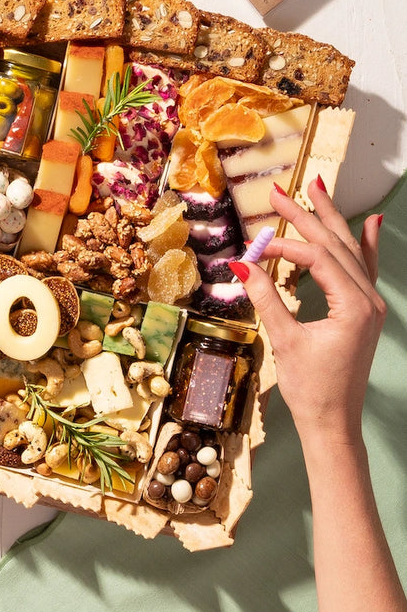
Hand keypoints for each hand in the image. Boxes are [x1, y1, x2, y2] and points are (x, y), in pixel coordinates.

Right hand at [230, 178, 385, 443]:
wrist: (332, 421)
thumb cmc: (310, 387)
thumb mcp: (285, 340)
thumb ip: (265, 297)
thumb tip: (241, 263)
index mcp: (354, 306)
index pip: (317, 258)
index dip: (284, 246)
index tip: (254, 244)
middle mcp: (368, 300)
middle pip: (336, 244)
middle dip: (307, 216)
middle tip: (279, 192)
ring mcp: (370, 305)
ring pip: (350, 251)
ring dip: (331, 220)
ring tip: (317, 190)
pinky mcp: (363, 311)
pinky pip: (364, 268)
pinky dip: (364, 244)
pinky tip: (370, 223)